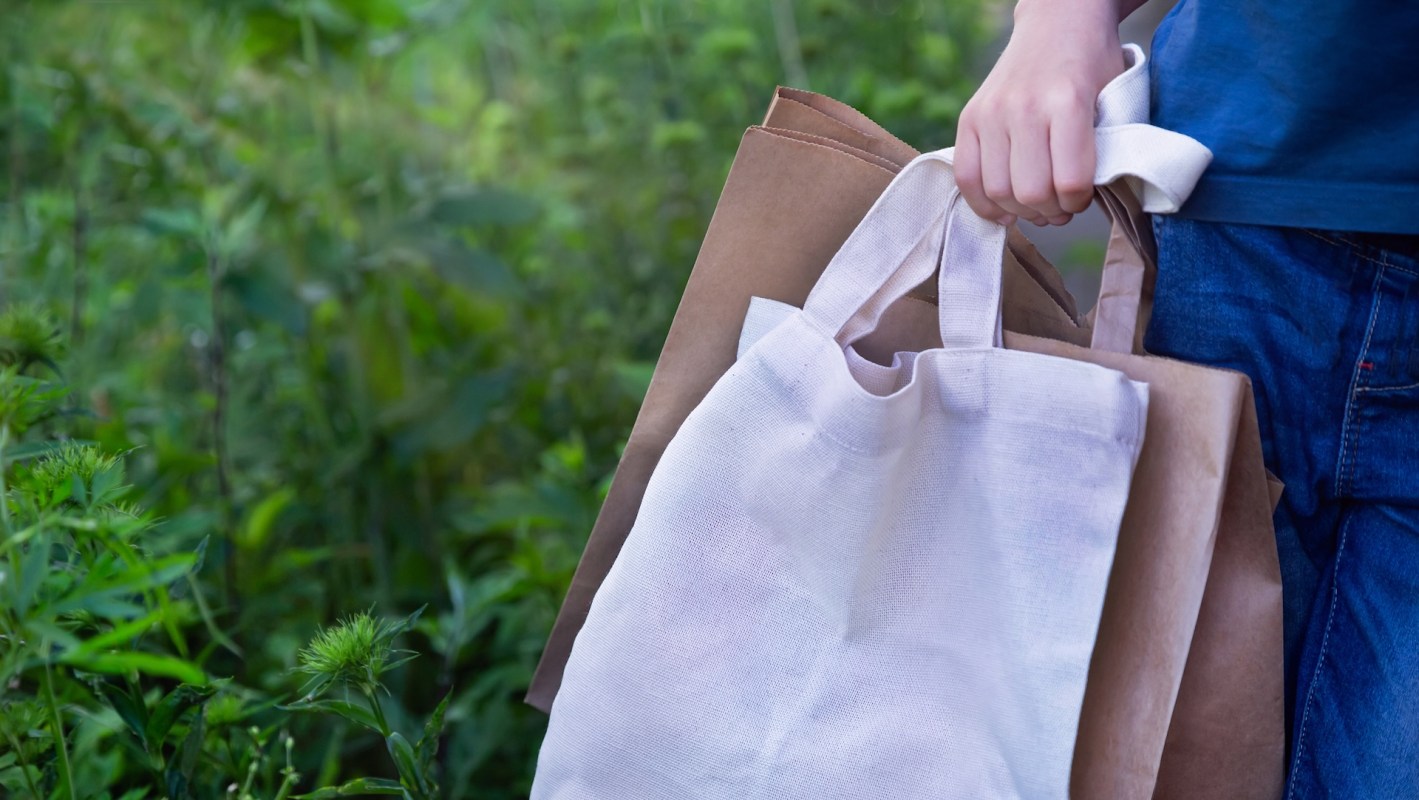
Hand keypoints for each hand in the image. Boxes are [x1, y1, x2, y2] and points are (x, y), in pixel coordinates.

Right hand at [955, 1, 1129, 226]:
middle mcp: (1023, 107)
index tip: (1083, 197)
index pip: (1069, 181)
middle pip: (1030, 192)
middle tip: (1060, 207)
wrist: (1057, 23)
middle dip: (1050, 211)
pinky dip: (984, 203)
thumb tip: (1076, 202)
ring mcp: (991, 113)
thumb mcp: (1112, 100)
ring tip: (1036, 204)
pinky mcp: (969, 118)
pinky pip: (966, 178)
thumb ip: (1100, 150)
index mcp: (1067, 102)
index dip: (1078, 202)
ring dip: (1020, 210)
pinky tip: (1003, 207)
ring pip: (998, 191)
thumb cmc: (1092, 66)